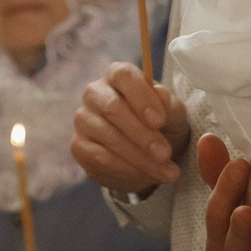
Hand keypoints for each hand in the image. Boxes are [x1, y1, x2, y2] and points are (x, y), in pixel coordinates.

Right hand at [72, 62, 190, 193]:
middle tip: (165, 154)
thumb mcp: (172, 113)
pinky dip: (126, 168)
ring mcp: (83, 119)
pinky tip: (145, 174)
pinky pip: (99, 157)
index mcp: (118, 76)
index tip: (159, 121)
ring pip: (108, 136)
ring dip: (139, 157)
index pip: (123, 75)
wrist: (148, 154)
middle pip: (113, 108)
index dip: (141, 97)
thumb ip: (168, 104)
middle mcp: (95, 92)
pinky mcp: (79, 146)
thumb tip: (160, 94)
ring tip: (165, 171)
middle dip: (143, 135)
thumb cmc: (160, 123)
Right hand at [197, 137, 250, 250]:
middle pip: (220, 227)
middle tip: (239, 171)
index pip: (214, 206)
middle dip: (226, 199)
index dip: (222, 183)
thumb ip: (226, 175)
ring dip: (241, 234)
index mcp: (220, 231)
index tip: (241, 160)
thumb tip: (206, 138)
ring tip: (248, 212)